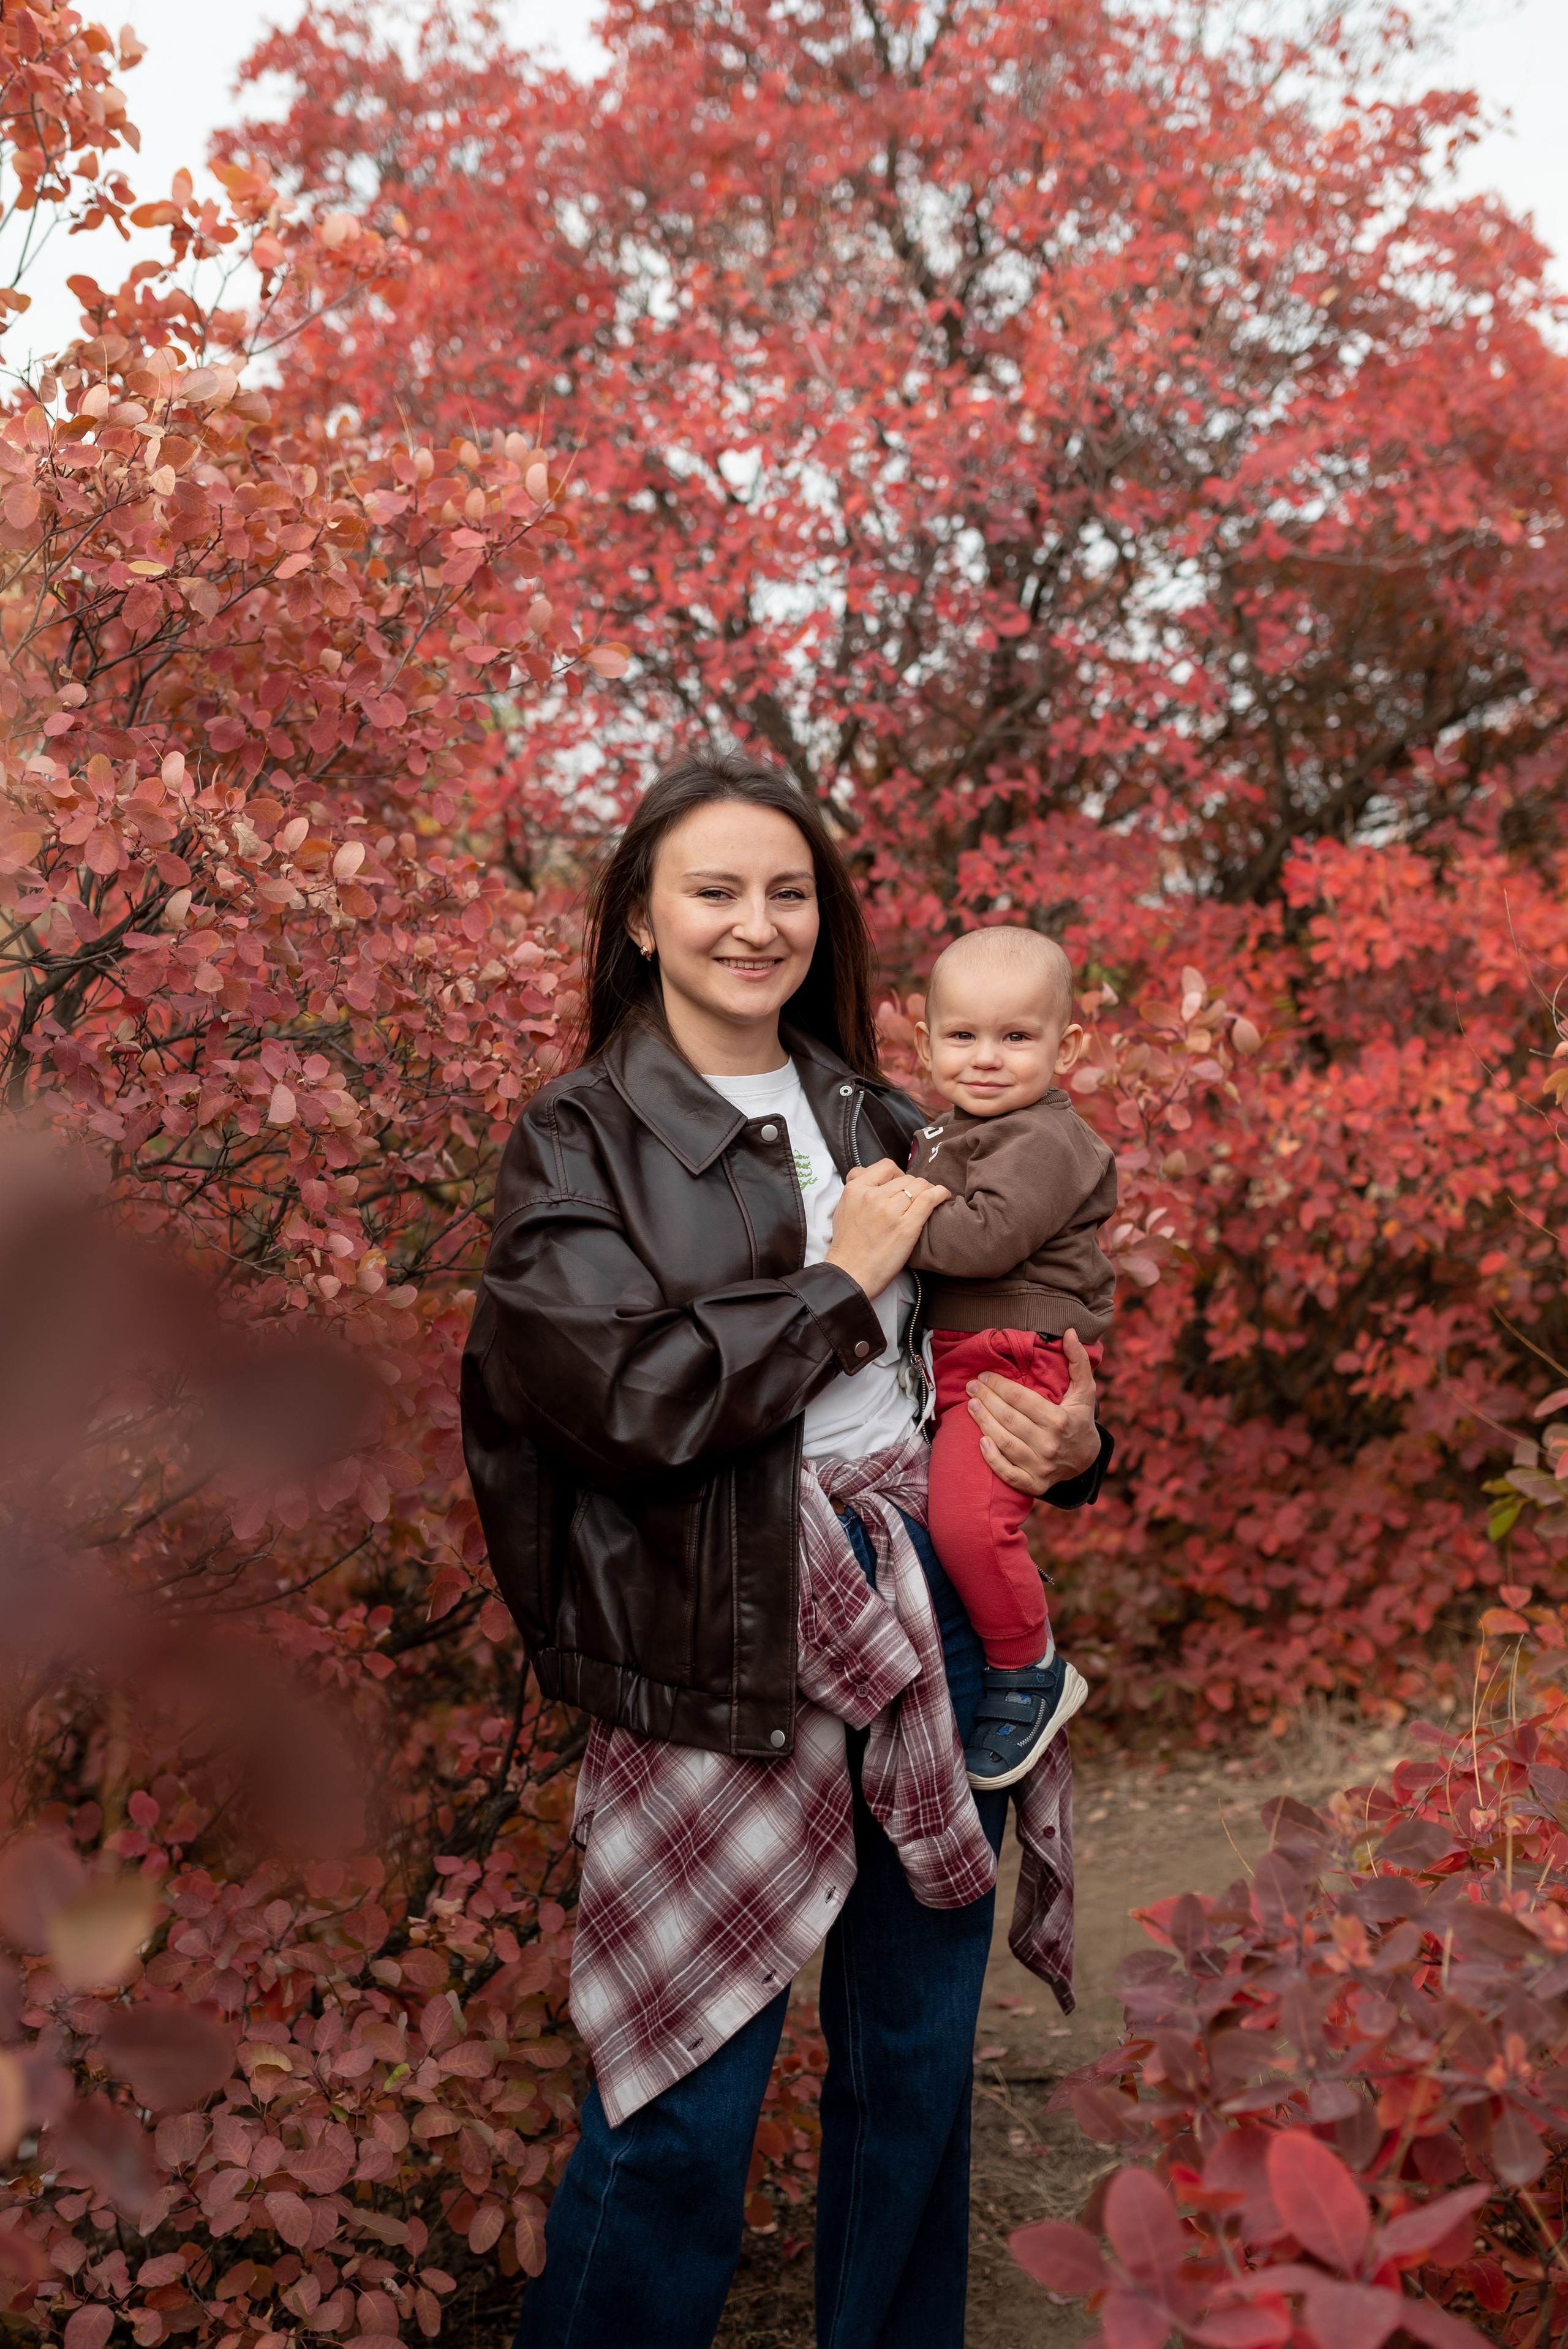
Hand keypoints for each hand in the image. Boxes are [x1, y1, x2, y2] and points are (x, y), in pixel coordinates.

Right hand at [825, 1158, 949, 1300]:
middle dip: (913, 1186)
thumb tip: (873, 1177)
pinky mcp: (907, 1226)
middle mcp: (873, 1196)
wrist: (850, 1274)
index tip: (901, 1186)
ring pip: (919, 1186)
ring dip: (928, 1191)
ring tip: (930, 1200)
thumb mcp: (842, 1208)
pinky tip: (944, 1197)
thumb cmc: (848, 1246)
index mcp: (856, 1189)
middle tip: (916, 1199)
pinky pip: (930, 1198)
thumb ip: (857, 1189)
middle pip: (906, 1178)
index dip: (898, 1174)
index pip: (886, 1167)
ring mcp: (890, 1210)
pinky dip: (940, 1194)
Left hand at [968, 1328, 1099, 1494]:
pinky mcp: (1034, 1483)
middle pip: (1009, 1419)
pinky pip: (1008, 1473)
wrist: (1086, 1459)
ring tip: (971, 1406)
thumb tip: (1071, 1332)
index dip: (999, 1385)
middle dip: (986, 1400)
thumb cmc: (1080, 1418)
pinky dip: (992, 1459)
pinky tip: (980, 1441)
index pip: (1021, 1399)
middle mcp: (1050, 1445)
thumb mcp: (1084, 1390)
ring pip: (1005, 1442)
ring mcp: (1041, 1467)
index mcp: (1060, 1420)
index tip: (984, 1375)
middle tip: (971, 1387)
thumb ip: (1078, 1361)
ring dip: (984, 1423)